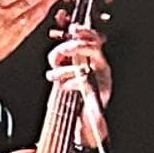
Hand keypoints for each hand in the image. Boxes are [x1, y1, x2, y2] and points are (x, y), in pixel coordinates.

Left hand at [47, 22, 111, 141]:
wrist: (83, 126)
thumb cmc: (73, 100)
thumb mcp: (65, 75)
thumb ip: (62, 62)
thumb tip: (55, 53)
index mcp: (95, 61)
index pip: (93, 38)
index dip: (83, 30)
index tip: (70, 26)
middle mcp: (102, 68)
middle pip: (93, 46)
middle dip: (72, 46)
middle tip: (57, 55)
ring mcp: (102, 81)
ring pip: (88, 62)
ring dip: (65, 68)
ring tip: (52, 74)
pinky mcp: (98, 95)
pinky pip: (84, 82)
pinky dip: (70, 82)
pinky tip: (63, 87)